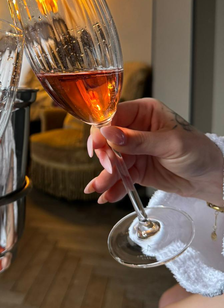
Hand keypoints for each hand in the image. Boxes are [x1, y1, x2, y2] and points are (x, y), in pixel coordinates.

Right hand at [85, 98, 222, 204]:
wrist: (211, 178)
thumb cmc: (199, 152)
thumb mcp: (170, 143)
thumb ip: (138, 140)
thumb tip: (108, 133)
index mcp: (144, 112)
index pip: (114, 116)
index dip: (102, 130)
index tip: (96, 146)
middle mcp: (135, 129)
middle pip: (107, 140)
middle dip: (104, 156)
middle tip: (108, 169)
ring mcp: (134, 150)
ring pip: (111, 161)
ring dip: (105, 175)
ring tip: (98, 188)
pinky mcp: (136, 169)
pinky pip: (119, 177)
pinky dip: (112, 187)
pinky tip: (106, 195)